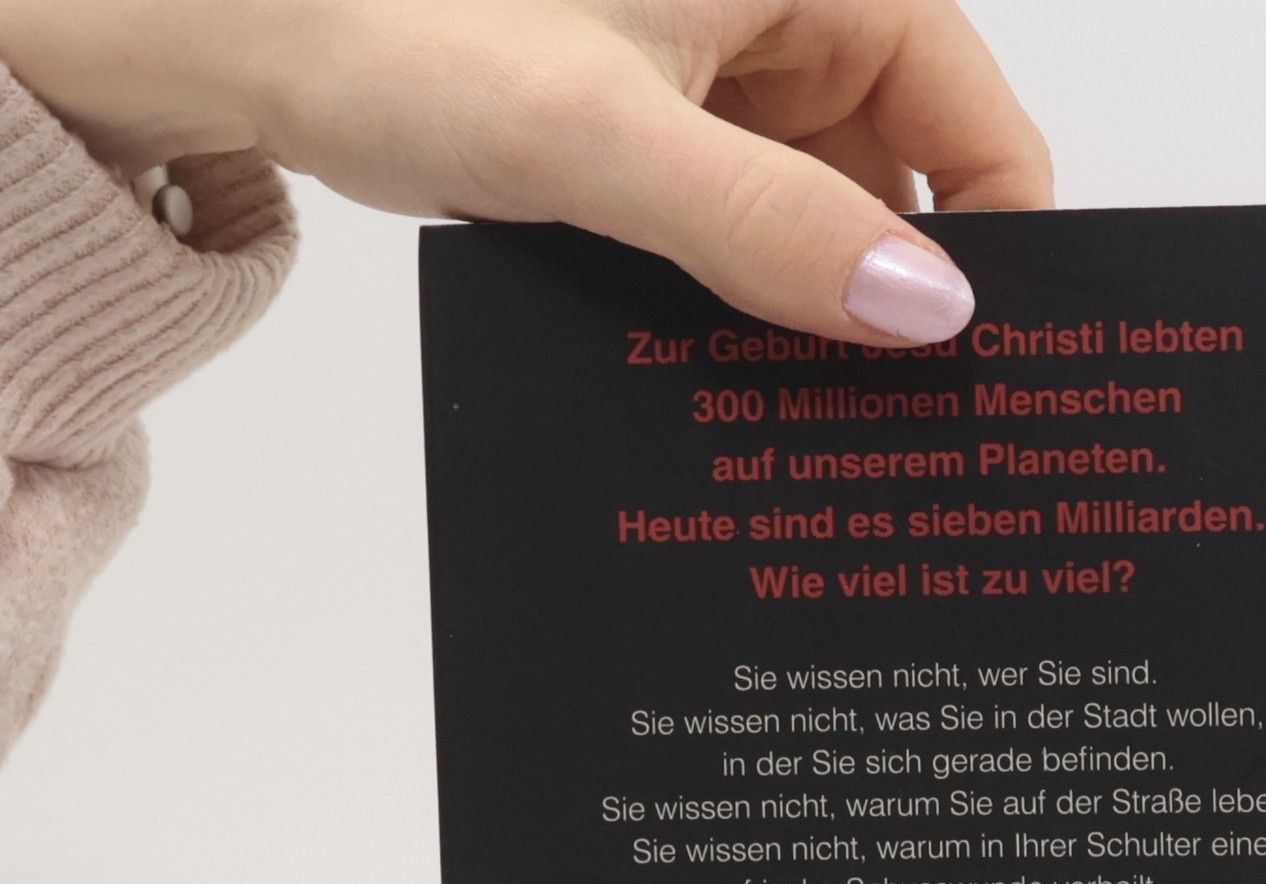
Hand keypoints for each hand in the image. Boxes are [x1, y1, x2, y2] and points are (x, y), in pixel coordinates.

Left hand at [0, 0, 1050, 342]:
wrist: (235, 19)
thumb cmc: (395, 22)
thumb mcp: (603, 137)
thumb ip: (770, 225)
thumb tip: (926, 313)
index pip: (975, 115)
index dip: (1000, 244)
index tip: (988, 371)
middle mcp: (781, 10)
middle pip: (904, 171)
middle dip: (896, 292)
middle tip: (900, 429)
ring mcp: (719, 71)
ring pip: (821, 206)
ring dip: (813, 305)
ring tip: (814, 418)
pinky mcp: (658, 122)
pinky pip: (743, 217)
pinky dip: (743, 290)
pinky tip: (731, 367)